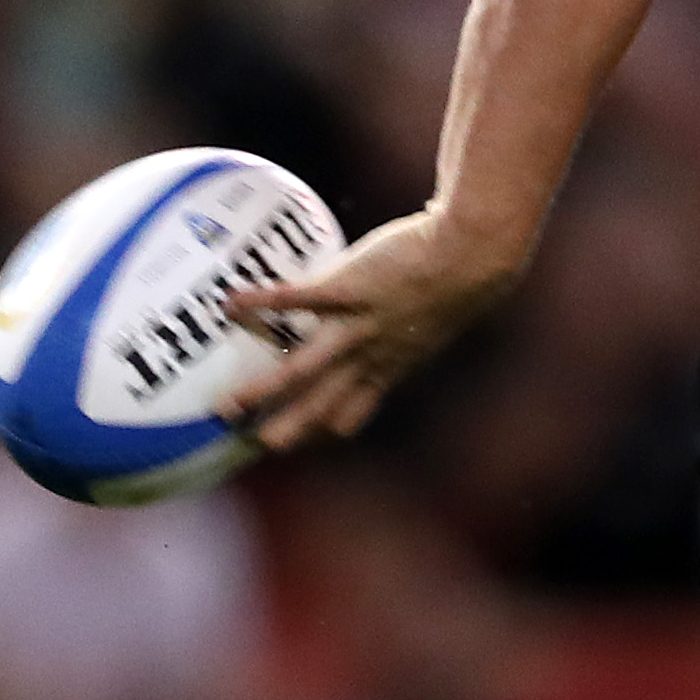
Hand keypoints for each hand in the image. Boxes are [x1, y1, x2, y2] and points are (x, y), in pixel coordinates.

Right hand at [220, 207, 521, 451]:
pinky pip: (296, 300)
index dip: (323, 429)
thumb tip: (381, 317)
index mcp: (389, 366)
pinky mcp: (348, 289)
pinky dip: (260, 304)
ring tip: (227, 407)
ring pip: (303, 371)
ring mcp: (358, 327)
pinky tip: (229, 304)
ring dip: (263, 393)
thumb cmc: (456, 278)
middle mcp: (370, 357)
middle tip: (253, 444)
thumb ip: (400, 328)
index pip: (350, 413)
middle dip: (286, 428)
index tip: (299, 440)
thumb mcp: (426, 318)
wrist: (473, 255)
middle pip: (321, 405)